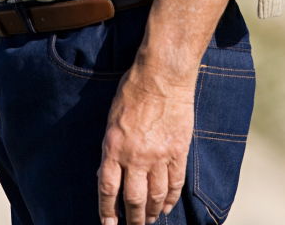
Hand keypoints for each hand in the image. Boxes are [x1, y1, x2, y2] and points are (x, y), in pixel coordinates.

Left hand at [97, 67, 194, 224]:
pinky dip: (170, 198)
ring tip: (149, 220)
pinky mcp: (178, 151)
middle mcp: (135, 156)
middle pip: (133, 199)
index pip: (108, 188)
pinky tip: (166, 206)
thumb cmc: (133, 90)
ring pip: (155, 196)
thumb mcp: (112, 118)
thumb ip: (111, 146)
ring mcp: (159, 156)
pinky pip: (175, 183)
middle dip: (133, 219)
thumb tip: (106, 172)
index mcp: (114, 146)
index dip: (107, 211)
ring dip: (151, 212)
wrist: (162, 75)